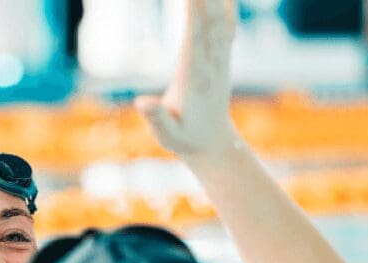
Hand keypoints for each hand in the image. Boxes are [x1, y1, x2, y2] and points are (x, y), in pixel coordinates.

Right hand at [135, 0, 240, 159]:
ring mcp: (219, 61)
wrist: (214, 145)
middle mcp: (211, 64)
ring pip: (221, 21)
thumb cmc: (186, 139)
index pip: (195, 37)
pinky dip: (227, 8)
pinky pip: (227, 28)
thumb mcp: (167, 135)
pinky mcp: (222, 60)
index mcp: (195, 77)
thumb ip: (156, 119)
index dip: (193, 12)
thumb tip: (141, 103)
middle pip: (211, 22)